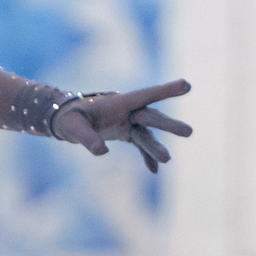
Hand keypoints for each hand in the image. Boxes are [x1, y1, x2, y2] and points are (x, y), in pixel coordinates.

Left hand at [50, 80, 193, 171]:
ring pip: (146, 135)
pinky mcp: (126, 133)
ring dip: (156, 147)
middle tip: (189, 132)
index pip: (145, 95)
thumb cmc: (69, 119)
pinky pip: (140, 145)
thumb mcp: (73, 127)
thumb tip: (102, 151)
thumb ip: (87, 138)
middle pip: (151, 117)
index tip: (186, 85)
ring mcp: (128, 122)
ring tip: (167, 160)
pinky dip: (146, 157)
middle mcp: (127, 111)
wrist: (66, 121)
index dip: (165, 90)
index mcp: (118, 102)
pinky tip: (154, 170)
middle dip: (168, 125)